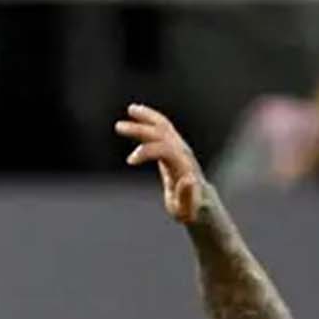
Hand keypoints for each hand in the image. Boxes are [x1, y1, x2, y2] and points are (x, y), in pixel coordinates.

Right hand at [115, 103, 206, 224]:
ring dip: (147, 117)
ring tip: (131, 108)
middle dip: (140, 129)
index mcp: (182, 166)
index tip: (130, 161)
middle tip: (118, 126)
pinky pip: (162, 127)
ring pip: (163, 126)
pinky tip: (137, 113)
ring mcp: (180, 147)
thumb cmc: (189, 209)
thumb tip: (188, 179)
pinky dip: (150, 118)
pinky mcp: (174, 146)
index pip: (163, 150)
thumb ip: (186, 196)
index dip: (146, 152)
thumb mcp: (185, 209)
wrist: (200, 202)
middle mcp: (182, 152)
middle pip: (161, 134)